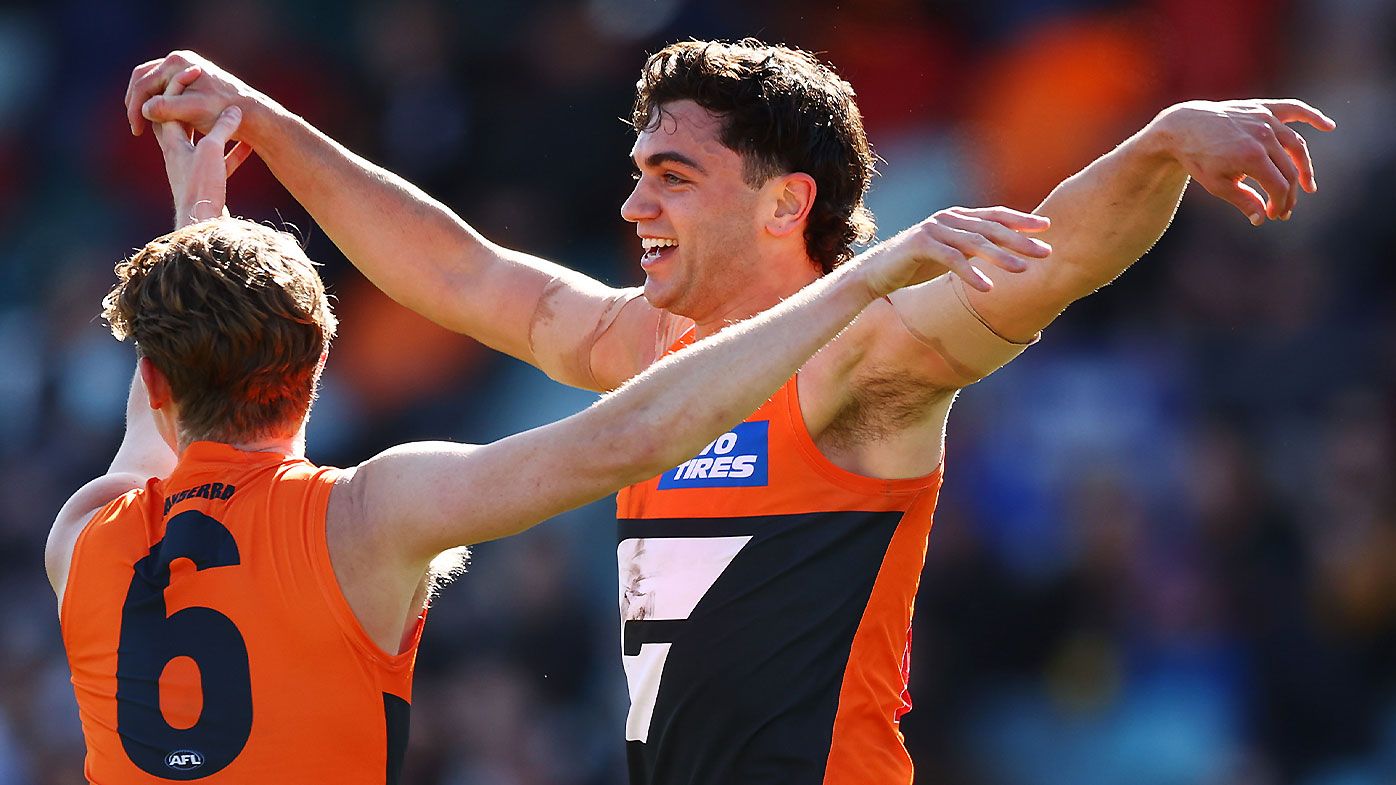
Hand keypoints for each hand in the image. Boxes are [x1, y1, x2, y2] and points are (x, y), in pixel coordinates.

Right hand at [126, 50, 260, 153]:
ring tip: (145, 126)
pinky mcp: (191, 79)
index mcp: (177, 62)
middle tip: (136, 127)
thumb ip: (168, 108)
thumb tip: (145, 109)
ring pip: (154, 85)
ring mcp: (185, 68)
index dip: (136, 108)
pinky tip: (161, 122)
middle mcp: (180, 60)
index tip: (137, 130)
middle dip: (136, 103)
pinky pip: (166, 89)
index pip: (143, 83)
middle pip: (143, 79)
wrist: (252, 112)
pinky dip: (159, 104)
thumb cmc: (224, 111)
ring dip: (146, 104)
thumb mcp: (194, 110)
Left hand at [153, 67, 249, 226]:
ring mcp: (193, 169)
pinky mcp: (208, 183)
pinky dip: (234, 152)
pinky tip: (249, 146)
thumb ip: (221, 129)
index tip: (198, 71)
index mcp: (173, 142)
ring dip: (218, 128)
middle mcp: (178, 153)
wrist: (201, 224)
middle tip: (209, 89)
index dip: (182, 86)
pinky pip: (222, 161)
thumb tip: (234, 110)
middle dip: (194, 105)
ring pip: (204, 141)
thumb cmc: (202, 186)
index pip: (170, 105)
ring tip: (233, 115)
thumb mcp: (211, 151)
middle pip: (183, 121)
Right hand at [857, 206, 1051, 297]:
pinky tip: (987, 288)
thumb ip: (973, 249)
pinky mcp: (919, 244)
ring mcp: (933, 229)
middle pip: (990, 228)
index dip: (1021, 220)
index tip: (1047, 227)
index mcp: (958, 218)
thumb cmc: (917, 266)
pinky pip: (951, 259)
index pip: (995, 215)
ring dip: (1000, 257)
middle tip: (1045, 252)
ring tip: (1023, 270)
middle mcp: (948, 218)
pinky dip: (970, 273)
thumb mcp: (951, 255)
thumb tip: (1007, 255)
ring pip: (974, 242)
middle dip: (1020, 240)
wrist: (877, 272)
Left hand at [1149, 99, 1335, 224]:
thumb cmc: (1198, 158)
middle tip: (1284, 210)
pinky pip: (1293, 110)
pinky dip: (1311, 117)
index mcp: (1252, 157)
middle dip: (1289, 193)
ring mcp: (1265, 120)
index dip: (1280, 204)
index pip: (1279, 186)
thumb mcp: (1217, 185)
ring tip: (1308, 186)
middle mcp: (1263, 136)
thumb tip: (1262, 219)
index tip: (1275, 215)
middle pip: (1289, 170)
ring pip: (1295, 146)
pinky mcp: (1263, 108)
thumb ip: (1243, 201)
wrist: (1184, 127)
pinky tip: (1328, 126)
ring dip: (1304, 167)